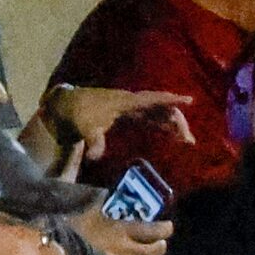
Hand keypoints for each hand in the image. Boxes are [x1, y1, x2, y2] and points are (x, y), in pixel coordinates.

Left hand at [49, 87, 193, 156]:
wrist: (66, 105)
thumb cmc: (76, 113)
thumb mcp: (83, 127)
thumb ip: (92, 140)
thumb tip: (95, 156)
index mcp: (124, 101)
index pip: (152, 99)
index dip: (170, 100)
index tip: (189, 100)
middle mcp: (131, 101)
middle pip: (160, 107)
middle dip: (176, 120)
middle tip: (188, 139)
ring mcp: (130, 106)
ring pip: (157, 112)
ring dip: (172, 124)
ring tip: (187, 140)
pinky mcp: (127, 113)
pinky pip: (150, 117)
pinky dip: (162, 124)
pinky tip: (172, 134)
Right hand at [71, 209, 170, 254]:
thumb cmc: (73, 234)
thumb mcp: (83, 213)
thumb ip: (95, 202)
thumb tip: (103, 192)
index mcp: (122, 230)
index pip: (152, 230)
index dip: (163, 229)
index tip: (169, 226)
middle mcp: (128, 250)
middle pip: (154, 251)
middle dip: (160, 246)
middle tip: (161, 243)